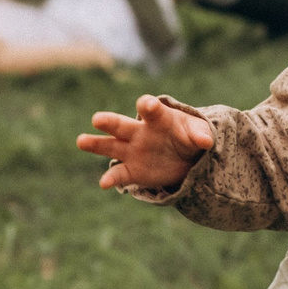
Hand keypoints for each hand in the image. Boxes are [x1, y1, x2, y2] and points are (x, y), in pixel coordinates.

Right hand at [78, 95, 214, 191]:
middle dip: (110, 122)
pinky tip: (104, 183)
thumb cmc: (189, 137)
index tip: (146, 104)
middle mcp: (139, 133)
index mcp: (157, 118)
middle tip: (97, 119)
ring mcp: (133, 151)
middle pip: (122, 125)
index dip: (148, 106)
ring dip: (96, 144)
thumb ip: (201, 135)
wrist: (186, 158)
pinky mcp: (132, 170)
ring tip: (81, 141)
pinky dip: (111, 179)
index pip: (151, 110)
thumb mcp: (199, 133)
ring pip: (111, 146)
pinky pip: (120, 175)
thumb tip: (206, 141)